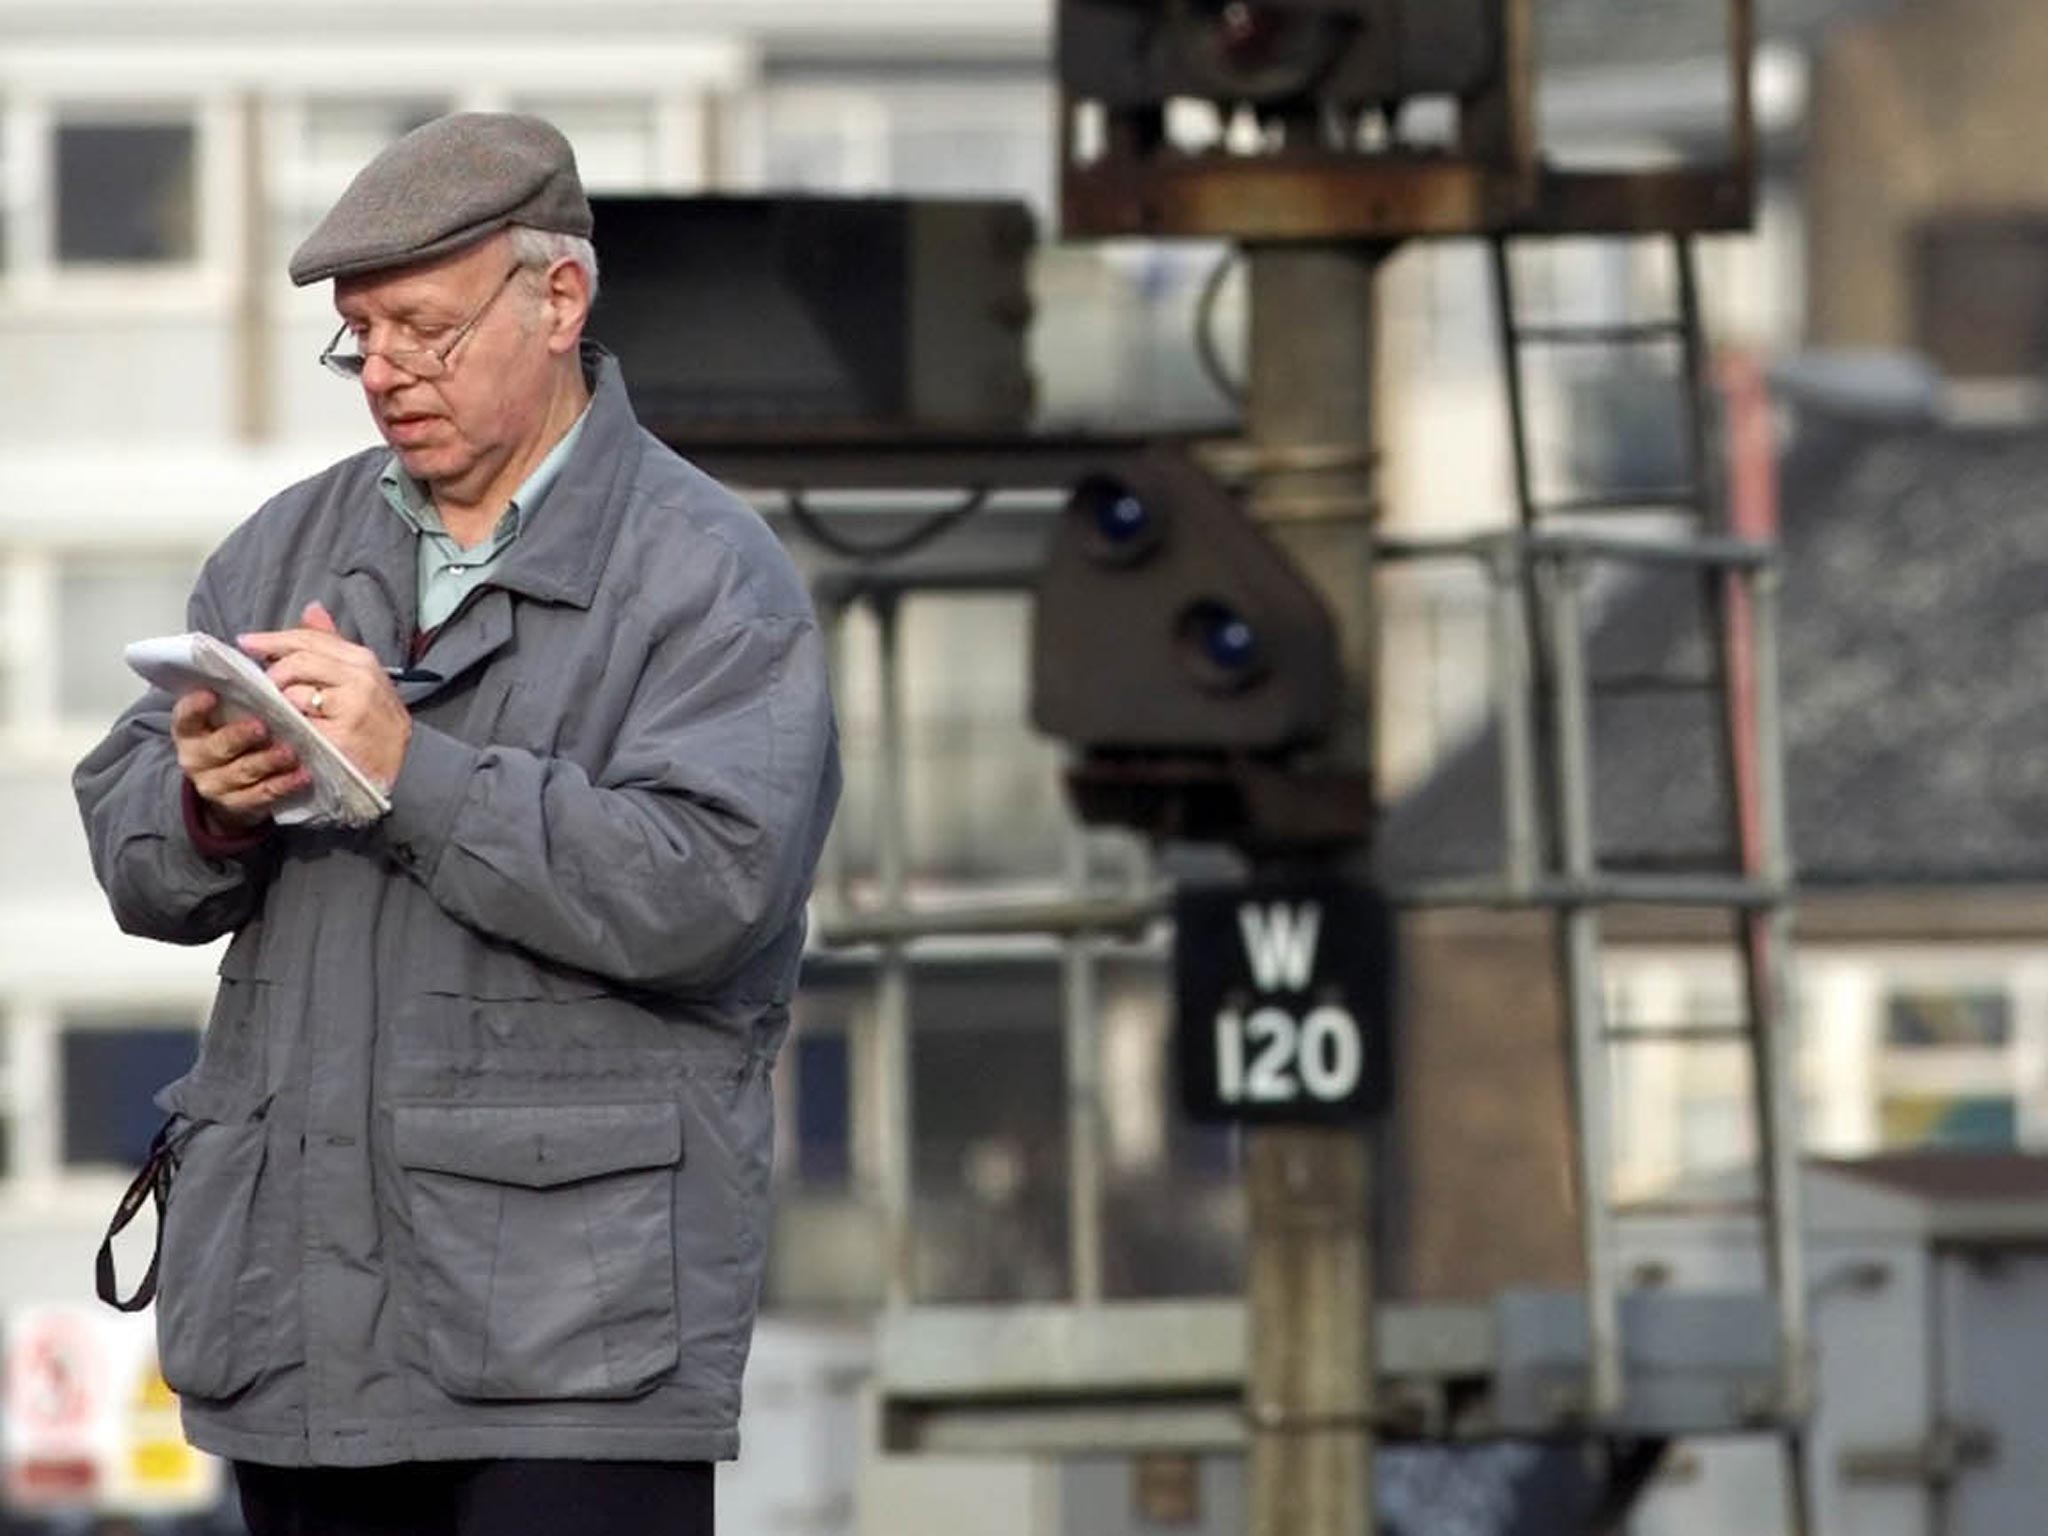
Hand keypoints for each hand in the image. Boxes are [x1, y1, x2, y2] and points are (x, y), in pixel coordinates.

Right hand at [173, 690, 308, 829]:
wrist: (228, 786)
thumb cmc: (232, 735)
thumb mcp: (227, 715)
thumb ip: (236, 696)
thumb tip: (262, 657)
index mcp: (189, 732)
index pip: (185, 718)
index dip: (195, 707)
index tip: (211, 694)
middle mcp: (195, 759)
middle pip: (216, 748)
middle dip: (239, 736)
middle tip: (262, 726)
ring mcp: (214, 784)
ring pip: (242, 772)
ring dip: (268, 761)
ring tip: (291, 752)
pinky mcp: (236, 804)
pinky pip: (261, 795)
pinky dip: (283, 785)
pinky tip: (302, 775)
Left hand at [238, 602, 412, 790]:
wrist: (388, 771)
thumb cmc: (371, 724)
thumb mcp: (360, 679)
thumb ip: (333, 645)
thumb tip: (312, 609)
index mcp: (364, 660)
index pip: (311, 638)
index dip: (273, 639)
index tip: (246, 643)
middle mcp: (361, 678)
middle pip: (299, 660)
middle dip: (274, 672)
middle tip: (262, 685)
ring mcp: (353, 706)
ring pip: (295, 691)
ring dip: (282, 703)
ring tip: (285, 713)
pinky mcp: (340, 734)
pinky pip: (299, 722)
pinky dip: (289, 725)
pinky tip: (292, 730)